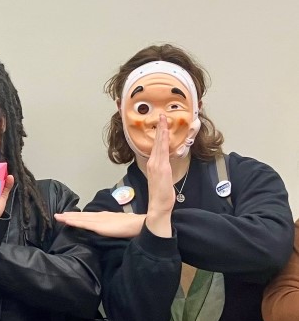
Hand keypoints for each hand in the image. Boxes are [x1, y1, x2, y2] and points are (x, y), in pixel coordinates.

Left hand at [54, 211, 145, 237]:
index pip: (88, 216)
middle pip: (82, 216)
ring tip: (58, 217)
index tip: (68, 215)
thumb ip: (113, 228)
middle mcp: (100, 216)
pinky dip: (75, 222)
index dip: (78, 216)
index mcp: (104, 217)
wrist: (140, 225)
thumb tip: (111, 231)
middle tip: (57, 215)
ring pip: (80, 218)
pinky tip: (67, 221)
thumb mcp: (120, 227)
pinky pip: (84, 224)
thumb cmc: (133, 227)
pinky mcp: (99, 226)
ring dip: (68, 217)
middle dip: (69, 215)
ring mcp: (99, 220)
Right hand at [145, 114, 174, 237]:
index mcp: (153, 164)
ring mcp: (157, 164)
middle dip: (160, 127)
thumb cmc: (161, 195)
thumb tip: (167, 163)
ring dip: (162, 130)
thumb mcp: (162, 179)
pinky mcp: (162, 168)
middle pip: (157, 142)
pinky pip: (163, 150)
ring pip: (160, 144)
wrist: (158, 206)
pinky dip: (164, 140)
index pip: (156, 145)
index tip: (160, 122)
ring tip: (164, 119)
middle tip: (162, 115)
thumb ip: (164, 169)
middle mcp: (153, 162)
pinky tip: (166, 133)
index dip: (159, 133)